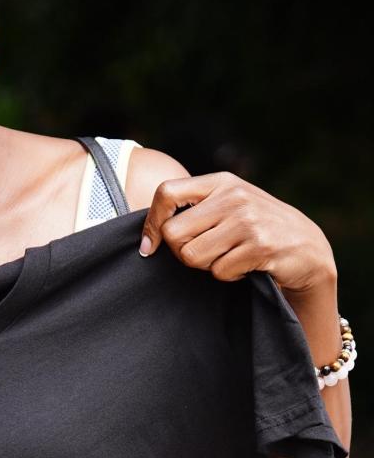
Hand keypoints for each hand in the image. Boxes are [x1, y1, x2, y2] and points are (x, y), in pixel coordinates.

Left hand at [137, 172, 336, 293]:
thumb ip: (194, 210)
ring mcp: (248, 221)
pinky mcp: (260, 247)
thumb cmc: (257, 229)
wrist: (310, 249)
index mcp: (220, 182)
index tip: (149, 246)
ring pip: (192, 255)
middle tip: (203, 254)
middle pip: (173, 233)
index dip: (151, 223)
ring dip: (205, 265)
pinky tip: (244, 267)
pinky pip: (218, 271)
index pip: (166, 192)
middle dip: (181, 252)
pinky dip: (227, 275)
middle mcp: (233, 196)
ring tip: (227, 257)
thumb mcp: (229, 205)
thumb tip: (146, 238)